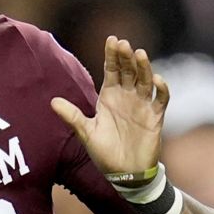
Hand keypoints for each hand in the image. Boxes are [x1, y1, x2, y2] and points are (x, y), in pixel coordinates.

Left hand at [51, 36, 168, 175]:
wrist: (124, 174)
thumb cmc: (104, 152)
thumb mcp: (86, 133)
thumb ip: (72, 116)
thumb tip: (52, 101)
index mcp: (109, 96)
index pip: (112, 70)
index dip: (112, 55)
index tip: (111, 39)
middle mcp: (127, 97)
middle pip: (128, 71)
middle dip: (126, 57)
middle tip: (123, 44)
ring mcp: (142, 105)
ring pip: (145, 80)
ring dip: (144, 67)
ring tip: (140, 54)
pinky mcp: (155, 117)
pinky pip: (160, 99)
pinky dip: (161, 89)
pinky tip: (157, 79)